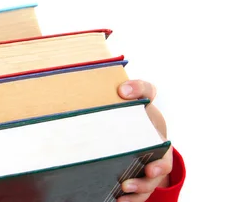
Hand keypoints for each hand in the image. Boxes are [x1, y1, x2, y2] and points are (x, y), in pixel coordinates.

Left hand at [116, 80, 173, 201]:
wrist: (132, 127)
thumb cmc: (139, 115)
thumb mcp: (142, 98)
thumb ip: (139, 88)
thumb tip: (123, 90)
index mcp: (160, 145)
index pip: (164, 158)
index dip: (159, 166)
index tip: (151, 169)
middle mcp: (156, 162)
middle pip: (153, 179)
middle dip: (144, 183)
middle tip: (129, 185)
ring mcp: (145, 172)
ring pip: (145, 188)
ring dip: (134, 192)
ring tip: (120, 193)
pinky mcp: (135, 178)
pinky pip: (134, 194)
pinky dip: (127, 199)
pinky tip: (114, 199)